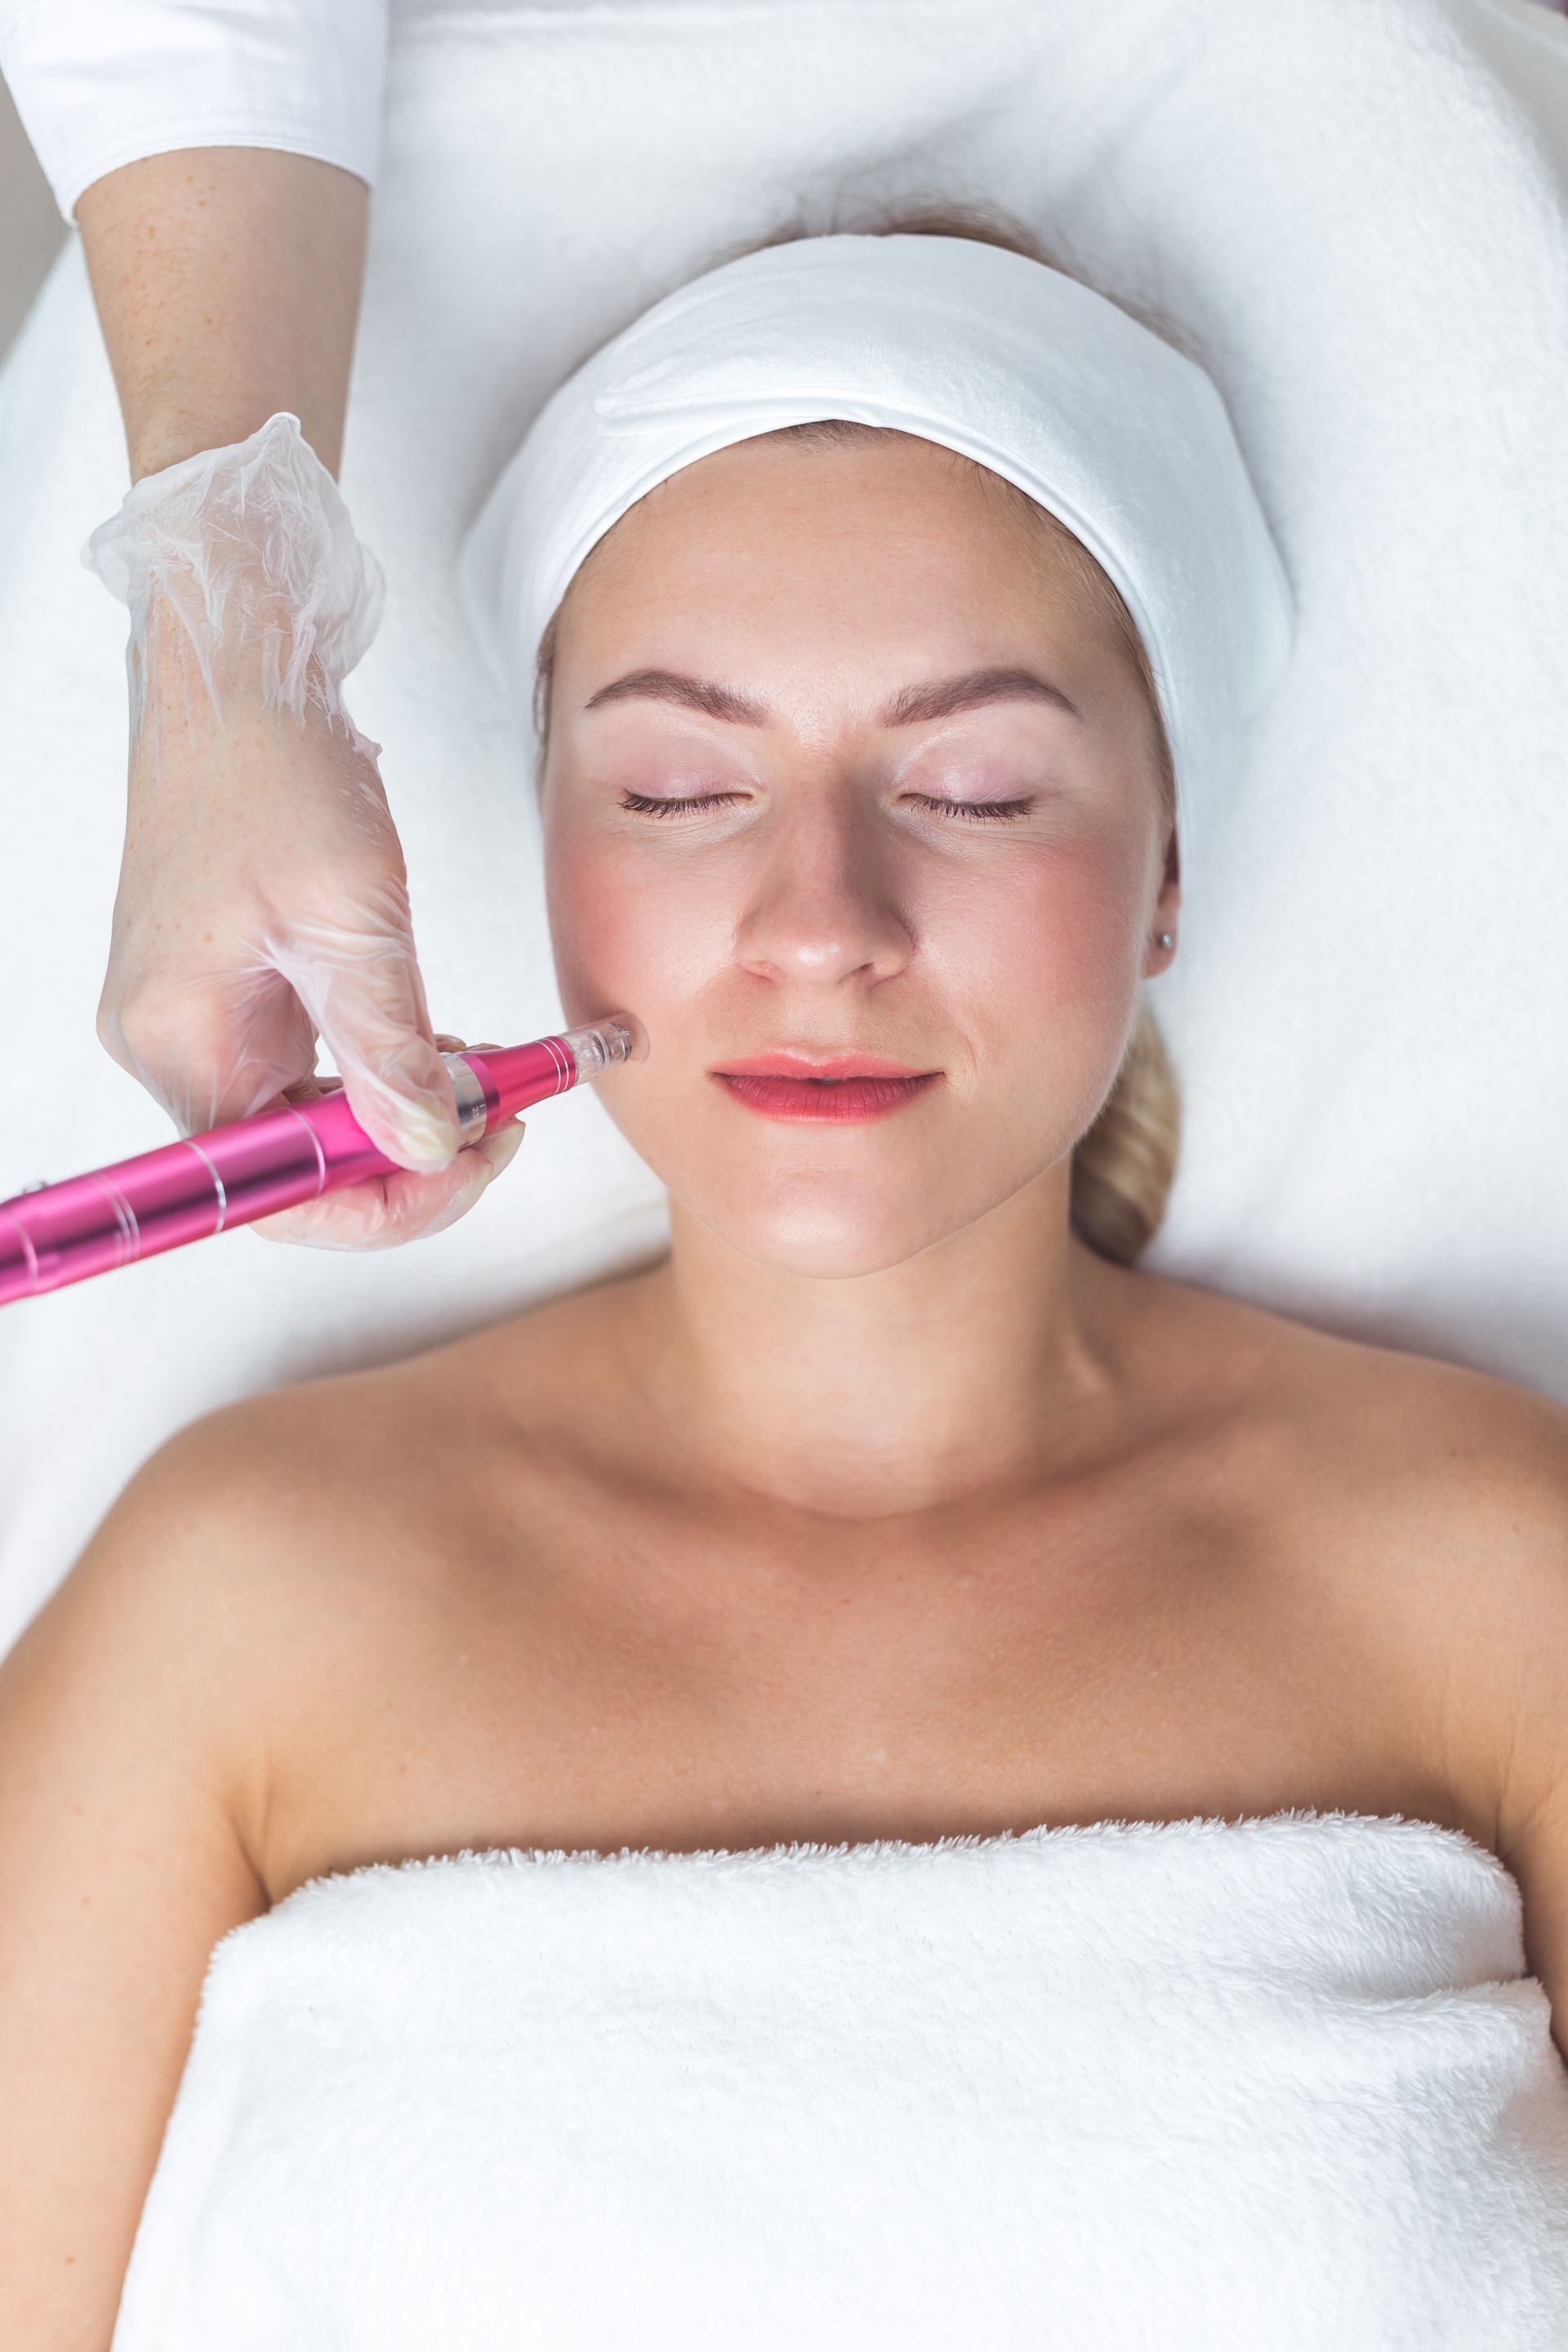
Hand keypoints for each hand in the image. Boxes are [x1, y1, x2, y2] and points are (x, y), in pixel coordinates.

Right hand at [97, 673, 509, 1246]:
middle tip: (503, 1122)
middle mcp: (173, 1049)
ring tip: (488, 1081)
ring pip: (309, 1128)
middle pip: (294, 1172)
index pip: (276, 1195)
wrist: (239, 682)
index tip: (473, 1166)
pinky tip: (441, 1049)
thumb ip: (391, 1046)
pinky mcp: (230, 1002)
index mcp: (182, 1040)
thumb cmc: (272, 772)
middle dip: (408, 1159)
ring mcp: (199, 1027)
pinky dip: (381, 1075)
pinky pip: (306, 1077)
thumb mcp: (352, 916)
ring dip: (403, 1118)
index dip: (382, 1206)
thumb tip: (429, 1146)